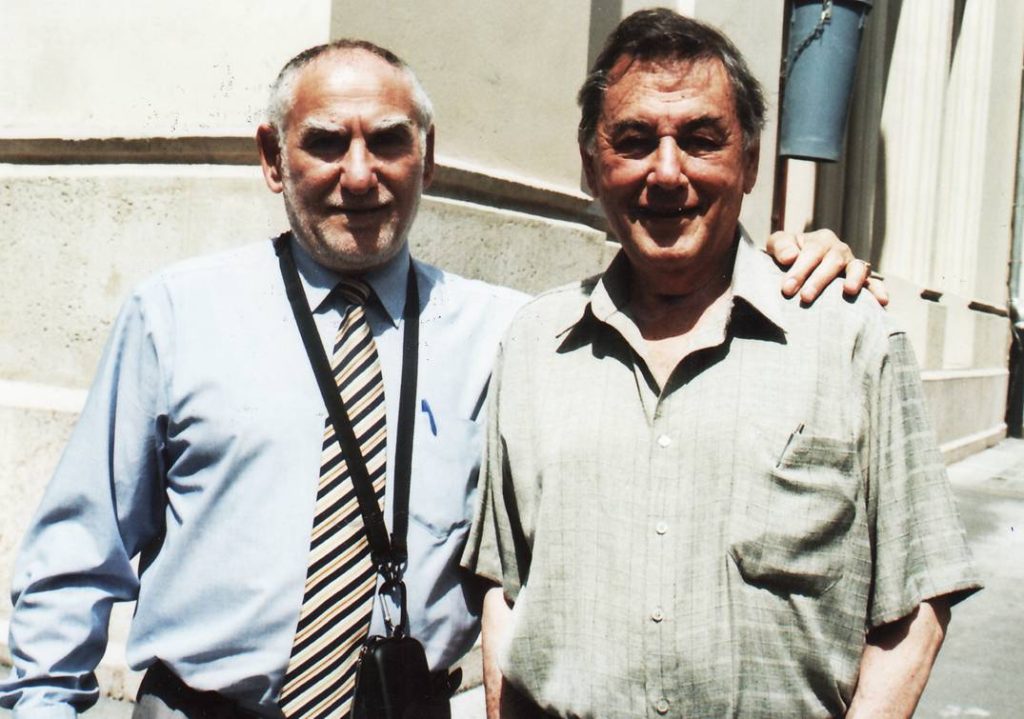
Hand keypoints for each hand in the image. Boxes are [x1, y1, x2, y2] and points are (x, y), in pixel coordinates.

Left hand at [767, 229, 888, 305]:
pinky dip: (878, 291)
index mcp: (821, 240)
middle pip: (832, 262)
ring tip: (849, 291)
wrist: (798, 261)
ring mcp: (852, 264)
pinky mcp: (861, 280)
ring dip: (854, 279)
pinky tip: (882, 302)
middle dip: (819, 281)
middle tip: (805, 298)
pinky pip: (872, 284)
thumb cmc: (787, 253)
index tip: (786, 289)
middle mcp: (840, 250)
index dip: (799, 270)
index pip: (811, 253)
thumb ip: (781, 246)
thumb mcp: (779, 244)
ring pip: (857, 268)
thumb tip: (790, 257)